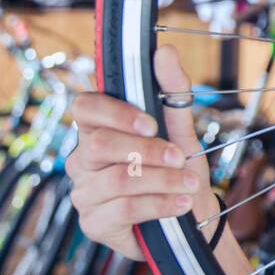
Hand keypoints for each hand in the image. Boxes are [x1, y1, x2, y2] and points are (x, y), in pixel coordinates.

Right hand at [66, 45, 212, 260]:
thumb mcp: (181, 130)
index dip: (115, 113)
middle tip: (181, 157)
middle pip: (99, 145)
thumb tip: (165, 51)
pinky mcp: (93, 224)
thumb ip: (173, 93)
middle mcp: (83, 160)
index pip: (84, 107)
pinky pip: (123, 210)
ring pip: (116, 180)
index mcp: (98, 130)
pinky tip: (181, 205)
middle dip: (148, 151)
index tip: (151, 123)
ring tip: (191, 184)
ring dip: (162, 180)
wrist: (191, 219)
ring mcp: (84, 193)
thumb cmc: (178, 170)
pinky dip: (160, 205)